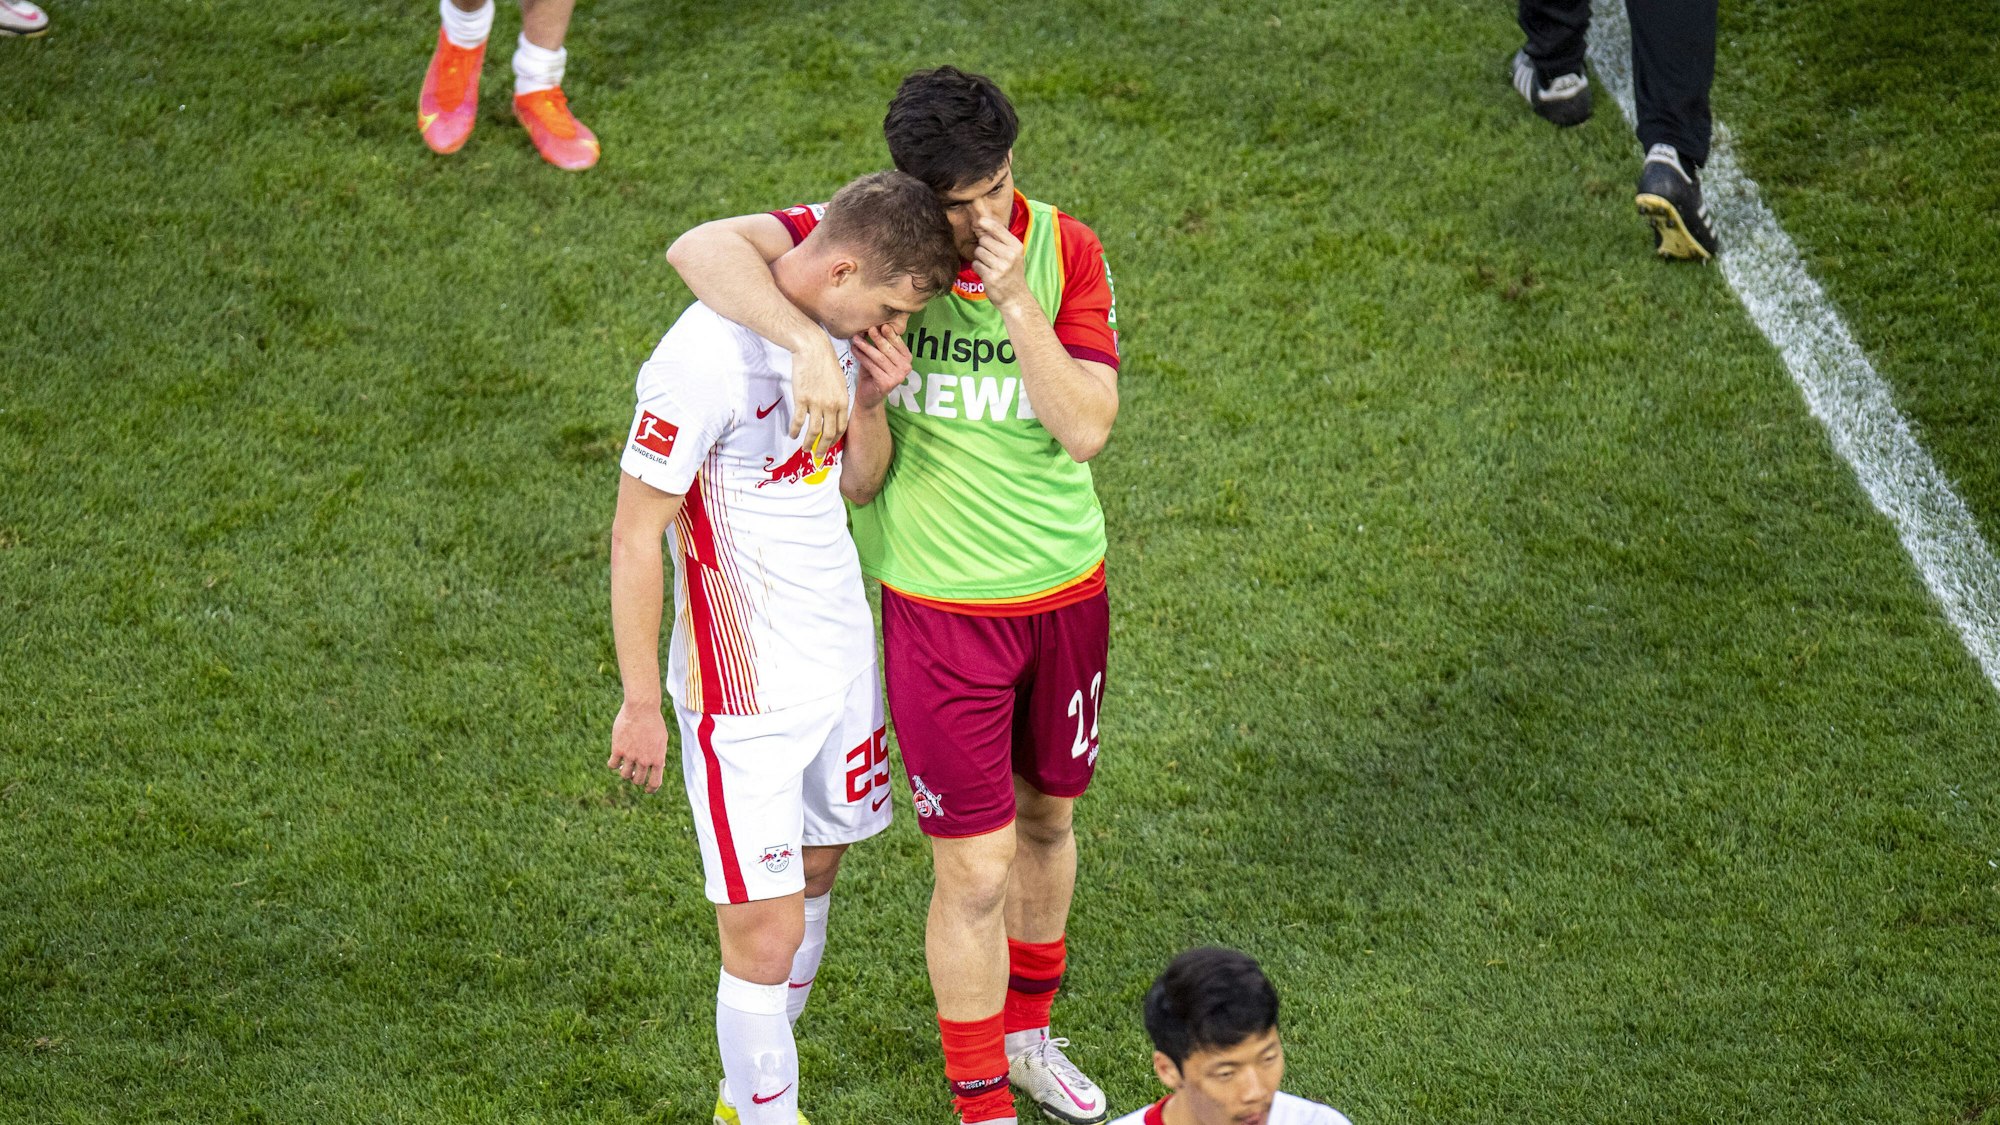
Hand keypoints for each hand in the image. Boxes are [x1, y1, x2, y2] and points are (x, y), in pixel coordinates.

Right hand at [607, 700, 668, 793]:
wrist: (642, 708)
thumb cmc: (654, 722)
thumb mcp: (662, 739)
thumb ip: (659, 754)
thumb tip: (659, 767)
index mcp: (658, 759)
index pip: (654, 783)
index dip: (650, 789)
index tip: (647, 790)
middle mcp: (644, 760)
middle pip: (638, 780)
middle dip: (636, 778)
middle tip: (634, 772)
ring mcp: (631, 755)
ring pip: (624, 775)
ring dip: (625, 772)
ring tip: (625, 765)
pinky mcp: (618, 749)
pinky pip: (612, 765)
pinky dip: (613, 764)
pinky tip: (615, 758)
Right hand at [788, 336, 848, 451]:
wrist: (813, 350)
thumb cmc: (826, 363)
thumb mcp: (839, 382)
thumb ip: (838, 398)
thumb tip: (835, 411)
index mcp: (843, 401)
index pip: (841, 427)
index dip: (835, 439)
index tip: (830, 445)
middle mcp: (831, 405)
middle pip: (828, 434)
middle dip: (823, 448)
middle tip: (818, 457)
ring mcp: (816, 403)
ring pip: (814, 431)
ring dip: (809, 444)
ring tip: (805, 450)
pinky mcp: (802, 399)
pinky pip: (799, 421)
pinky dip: (795, 431)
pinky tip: (792, 435)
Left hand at [851, 323, 912, 408]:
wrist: (868, 396)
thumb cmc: (873, 373)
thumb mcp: (877, 355)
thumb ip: (877, 343)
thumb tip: (869, 327)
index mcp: (907, 358)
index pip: (898, 343)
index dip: (889, 334)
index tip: (881, 325)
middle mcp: (906, 368)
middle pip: (889, 349)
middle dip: (877, 338)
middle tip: (868, 329)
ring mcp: (898, 377)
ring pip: (879, 357)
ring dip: (866, 346)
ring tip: (855, 339)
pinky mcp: (887, 383)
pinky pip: (872, 366)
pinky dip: (861, 357)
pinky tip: (854, 350)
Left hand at [971, 216, 1028, 309]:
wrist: (1016, 298)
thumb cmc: (1012, 274)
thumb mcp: (1013, 255)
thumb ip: (1001, 240)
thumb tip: (982, 222)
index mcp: (1016, 247)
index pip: (997, 228)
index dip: (986, 223)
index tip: (979, 222)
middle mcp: (1009, 255)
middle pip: (984, 240)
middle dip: (983, 247)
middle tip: (990, 256)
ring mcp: (1000, 267)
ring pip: (978, 252)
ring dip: (980, 258)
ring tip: (989, 266)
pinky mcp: (990, 277)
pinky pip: (976, 264)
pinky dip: (978, 268)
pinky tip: (987, 273)